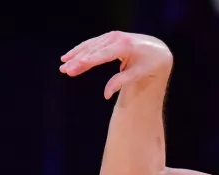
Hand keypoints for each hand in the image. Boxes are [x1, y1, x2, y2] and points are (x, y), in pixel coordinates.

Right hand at [59, 31, 173, 98]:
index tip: (77, 65)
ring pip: (89, 47)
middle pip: (94, 50)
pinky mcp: (108, 37)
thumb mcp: (139, 74)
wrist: (155, 50)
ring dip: (75, 56)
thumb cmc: (148, 64)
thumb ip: (122, 82)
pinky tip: (67, 57)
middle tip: (66, 71)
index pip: (104, 54)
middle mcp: (116, 37)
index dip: (90, 60)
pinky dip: (79, 51)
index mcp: (126, 45)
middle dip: (79, 61)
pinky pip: (90, 44)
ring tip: (63, 67)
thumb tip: (106, 95)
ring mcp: (111, 36)